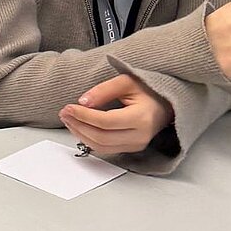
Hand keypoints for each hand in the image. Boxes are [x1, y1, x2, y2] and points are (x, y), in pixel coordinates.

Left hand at [58, 74, 172, 154]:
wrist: (165, 103)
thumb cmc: (147, 90)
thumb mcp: (126, 81)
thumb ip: (103, 90)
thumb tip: (82, 102)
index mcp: (141, 118)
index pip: (106, 121)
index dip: (84, 115)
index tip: (69, 107)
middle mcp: (140, 136)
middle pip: (101, 137)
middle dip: (79, 125)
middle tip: (65, 113)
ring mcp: (137, 145)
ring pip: (101, 146)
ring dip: (81, 134)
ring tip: (68, 119)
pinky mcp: (131, 149)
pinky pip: (106, 149)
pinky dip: (89, 139)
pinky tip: (80, 127)